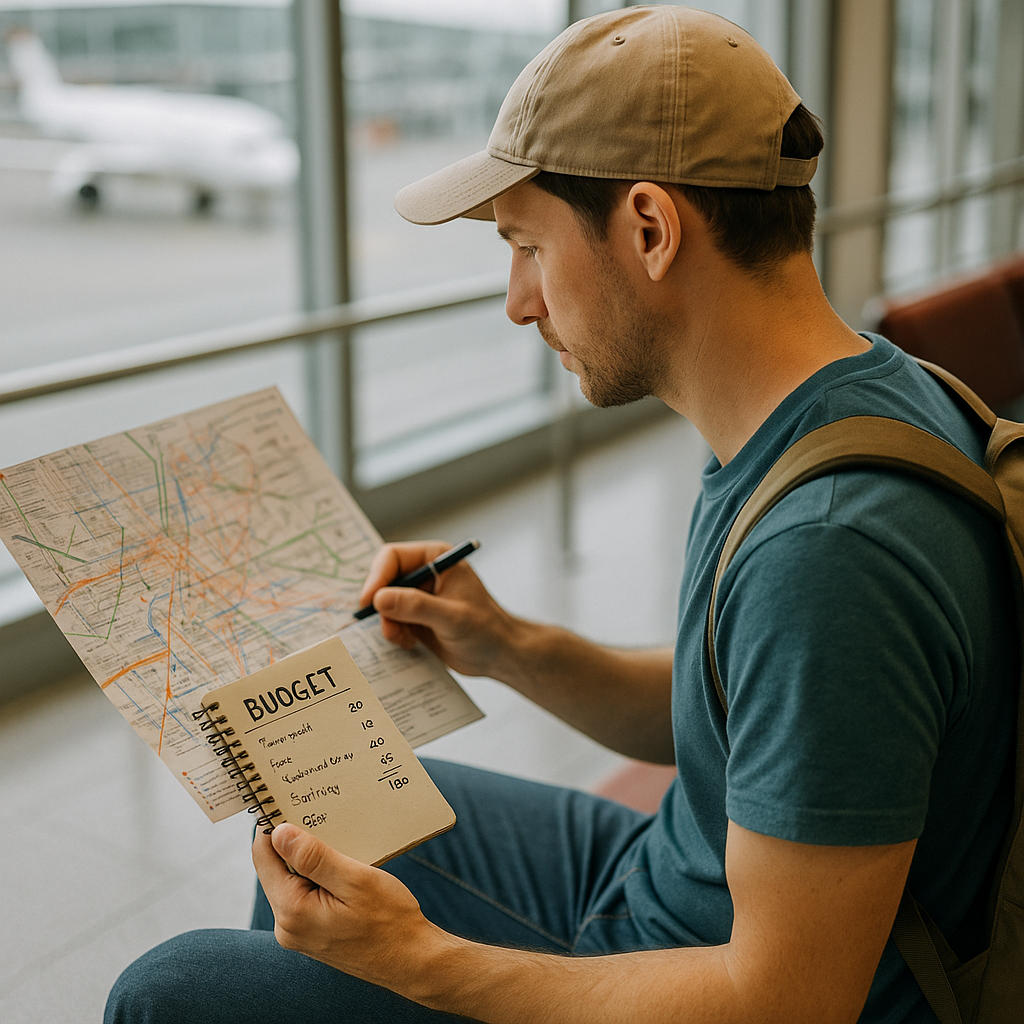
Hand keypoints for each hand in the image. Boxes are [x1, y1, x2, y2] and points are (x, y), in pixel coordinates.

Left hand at [252, 823, 454, 994]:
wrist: (412, 961)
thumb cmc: (390, 921)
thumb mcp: (356, 881)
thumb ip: (314, 858)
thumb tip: (279, 832)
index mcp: (292, 911)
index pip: (263, 857)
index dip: (272, 826)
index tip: (288, 800)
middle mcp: (287, 925)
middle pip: (276, 868)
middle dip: (294, 840)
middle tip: (318, 812)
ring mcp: (298, 932)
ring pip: (291, 880)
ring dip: (309, 858)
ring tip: (335, 837)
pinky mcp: (312, 933)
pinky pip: (304, 894)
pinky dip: (318, 875)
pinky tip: (341, 864)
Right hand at [358, 540, 522, 678]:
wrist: (498, 655)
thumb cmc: (486, 630)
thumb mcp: (451, 617)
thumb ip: (416, 606)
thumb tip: (380, 599)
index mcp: (436, 558)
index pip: (392, 557)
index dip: (376, 578)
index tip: (369, 602)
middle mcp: (424, 572)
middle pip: (383, 579)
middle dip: (381, 605)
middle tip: (389, 628)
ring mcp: (418, 594)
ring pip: (383, 602)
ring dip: (388, 623)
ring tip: (404, 639)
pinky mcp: (414, 615)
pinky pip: (389, 619)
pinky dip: (393, 633)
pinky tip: (411, 643)